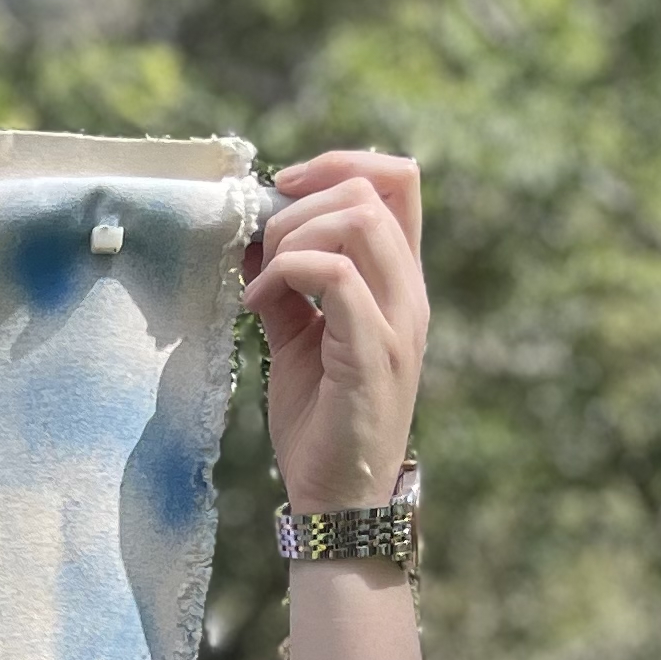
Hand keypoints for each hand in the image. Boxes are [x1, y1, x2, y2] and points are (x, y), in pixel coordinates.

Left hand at [247, 152, 426, 516]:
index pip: (398, 181)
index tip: (285, 184)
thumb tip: (252, 240)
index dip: (341, 162)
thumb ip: (287, 288)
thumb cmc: (320, 422)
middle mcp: (408, 294)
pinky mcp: (374, 352)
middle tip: (262, 247)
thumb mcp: (297, 339)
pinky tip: (258, 303)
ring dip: (294, 235)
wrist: (336, 497)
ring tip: (261, 280)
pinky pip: (339, 277)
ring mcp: (397, 321)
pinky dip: (289, 273)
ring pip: (359, 221)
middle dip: (304, 200)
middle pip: (374, 189)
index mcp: (397, 282)